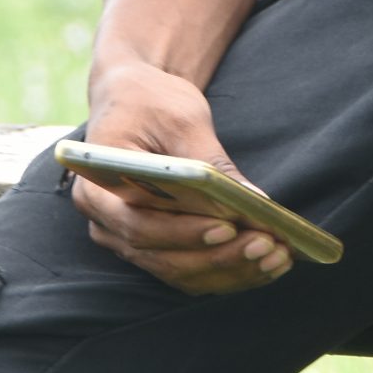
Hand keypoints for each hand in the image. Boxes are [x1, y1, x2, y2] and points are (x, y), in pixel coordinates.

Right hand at [73, 63, 292, 295]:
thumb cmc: (150, 103)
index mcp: (96, 191)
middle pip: (163, 257)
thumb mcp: (181, 121)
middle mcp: (104, 226)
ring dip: (231, 270)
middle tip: (267, 246)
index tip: (228, 227)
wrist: (133, 100)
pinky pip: (190, 272)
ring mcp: (126, 242)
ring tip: (277, 256)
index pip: (139, 225)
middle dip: (219, 256)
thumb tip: (253, 201)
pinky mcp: (153, 248)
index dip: (184, 232)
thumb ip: (211, 163)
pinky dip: (228, 271)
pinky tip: (266, 263)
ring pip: (181, 272)